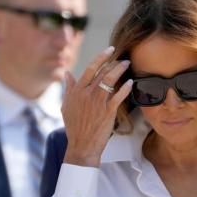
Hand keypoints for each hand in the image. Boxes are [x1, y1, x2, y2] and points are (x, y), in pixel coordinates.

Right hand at [62, 46, 131, 166]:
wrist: (82, 145)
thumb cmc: (74, 127)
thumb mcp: (66, 106)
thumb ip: (68, 89)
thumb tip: (67, 73)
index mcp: (77, 91)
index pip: (90, 69)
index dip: (101, 58)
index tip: (109, 50)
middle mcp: (86, 94)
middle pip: (102, 73)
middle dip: (114, 63)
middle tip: (123, 58)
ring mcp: (97, 103)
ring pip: (110, 81)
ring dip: (120, 70)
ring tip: (127, 64)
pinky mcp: (107, 112)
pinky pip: (118, 96)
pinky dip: (124, 88)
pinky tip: (130, 82)